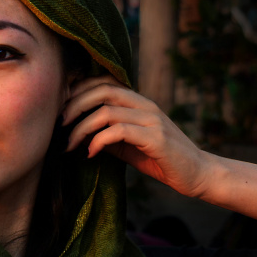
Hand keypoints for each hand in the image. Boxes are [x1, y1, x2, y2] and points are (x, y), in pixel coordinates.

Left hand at [62, 76, 215, 198]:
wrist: (196, 174)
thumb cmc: (160, 159)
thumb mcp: (128, 145)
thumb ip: (107, 134)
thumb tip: (75, 132)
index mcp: (139, 102)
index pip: (104, 82)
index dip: (79, 90)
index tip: (60, 108)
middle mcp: (145, 105)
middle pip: (102, 91)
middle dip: (75, 105)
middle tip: (59, 124)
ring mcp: (152, 119)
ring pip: (107, 111)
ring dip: (82, 128)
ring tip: (69, 144)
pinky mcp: (156, 138)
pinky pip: (119, 132)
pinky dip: (98, 141)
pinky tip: (90, 154)